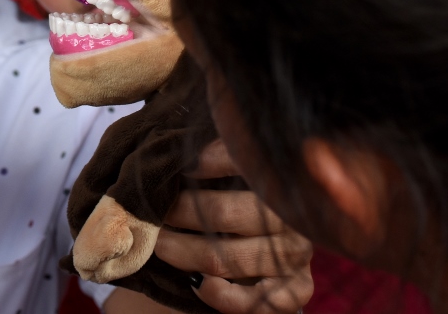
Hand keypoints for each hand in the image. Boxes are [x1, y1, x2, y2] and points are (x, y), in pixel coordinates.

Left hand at [154, 139, 312, 313]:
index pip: (242, 163)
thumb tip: (175, 149)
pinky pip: (254, 301)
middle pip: (222, 213)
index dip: (211, 161)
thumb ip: (214, 160)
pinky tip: (198, 285)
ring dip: (183, 252)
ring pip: (224, 258)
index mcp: (279, 180)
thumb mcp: (232, 178)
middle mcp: (291, 217)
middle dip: (180, 211)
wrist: (267, 250)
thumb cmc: (240, 203)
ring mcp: (295, 256)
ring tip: (159, 244)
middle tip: (153, 210)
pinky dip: (221, 296)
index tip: (182, 164)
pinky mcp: (295, 291)